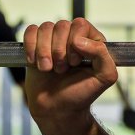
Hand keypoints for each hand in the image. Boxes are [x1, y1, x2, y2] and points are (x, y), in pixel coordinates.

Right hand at [23, 18, 117, 134]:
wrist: (57, 110)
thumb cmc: (81, 94)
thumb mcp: (104, 77)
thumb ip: (102, 55)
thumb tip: (79, 40)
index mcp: (91, 40)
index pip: (80, 24)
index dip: (75, 42)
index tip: (74, 63)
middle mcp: (72, 37)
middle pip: (61, 25)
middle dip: (59, 50)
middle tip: (61, 69)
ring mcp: (53, 40)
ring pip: (45, 28)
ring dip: (44, 51)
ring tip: (48, 69)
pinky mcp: (36, 46)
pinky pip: (30, 31)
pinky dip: (30, 46)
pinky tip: (34, 62)